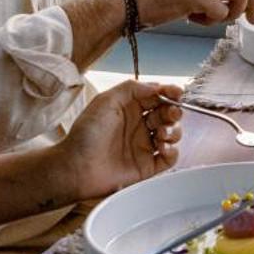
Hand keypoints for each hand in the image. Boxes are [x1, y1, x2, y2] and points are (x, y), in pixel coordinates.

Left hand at [55, 80, 182, 201]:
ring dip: (173, 130)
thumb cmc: (85, 134)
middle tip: (171, 113)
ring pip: (172, 134)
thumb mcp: (105, 101)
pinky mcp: (147, 166)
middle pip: (168, 114)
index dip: (169, 93)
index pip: (157, 97)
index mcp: (130, 108)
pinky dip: (172, 151)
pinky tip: (163, 147)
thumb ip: (131, 88)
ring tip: (161, 133)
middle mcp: (139, 126)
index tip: (177, 92)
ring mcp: (144, 146)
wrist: (76, 167)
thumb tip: (156, 86)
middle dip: (174, 111)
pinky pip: (169, 158)